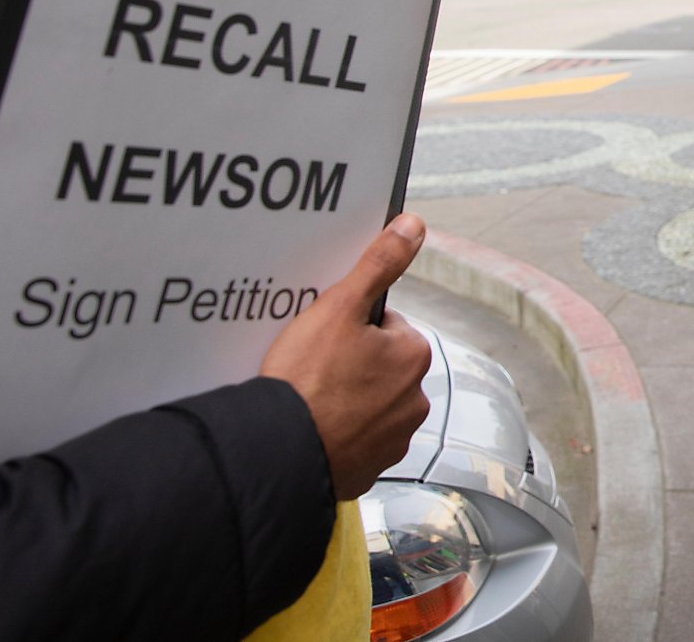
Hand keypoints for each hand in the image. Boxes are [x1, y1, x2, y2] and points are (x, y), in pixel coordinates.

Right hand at [260, 214, 433, 499]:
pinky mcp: (372, 468)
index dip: (350, 328)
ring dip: (346, 400)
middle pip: (379, 365)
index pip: (385, 326)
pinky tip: (312, 427)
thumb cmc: (306, 381)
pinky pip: (356, 440)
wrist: (279, 454)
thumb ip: (378, 264)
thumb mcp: (338, 308)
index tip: (325, 340)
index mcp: (413, 355)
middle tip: (312, 369)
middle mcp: (414, 398)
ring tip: (309, 399)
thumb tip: (412, 226)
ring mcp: (395, 437)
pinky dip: (339, 434)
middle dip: (351, 364)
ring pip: (368, 403)